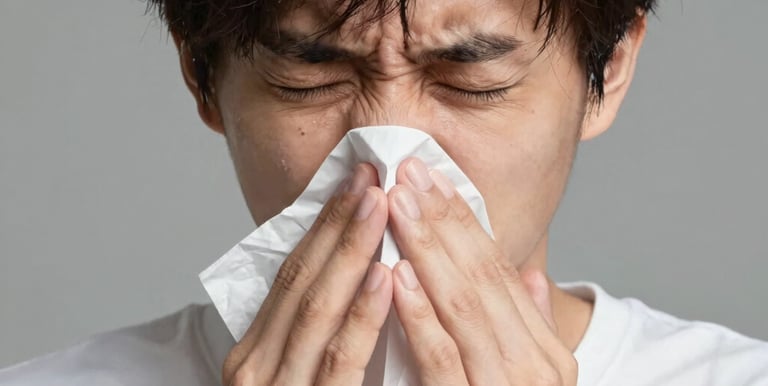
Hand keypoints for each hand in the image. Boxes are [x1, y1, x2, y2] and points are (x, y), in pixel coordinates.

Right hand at [222, 164, 392, 385]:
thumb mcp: (292, 376)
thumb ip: (309, 337)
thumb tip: (346, 278)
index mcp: (252, 353)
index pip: (290, 276)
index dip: (323, 227)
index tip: (354, 185)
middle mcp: (255, 366)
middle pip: (300, 280)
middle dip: (336, 223)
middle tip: (369, 176)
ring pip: (316, 308)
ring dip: (350, 250)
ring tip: (379, 204)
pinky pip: (340, 357)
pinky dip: (362, 313)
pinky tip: (385, 276)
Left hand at [387, 157, 577, 384]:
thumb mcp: (532, 378)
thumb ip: (534, 327)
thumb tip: (532, 277)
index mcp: (547, 353)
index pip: (501, 272)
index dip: (466, 222)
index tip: (436, 180)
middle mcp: (534, 365)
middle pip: (483, 276)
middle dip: (444, 219)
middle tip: (411, 172)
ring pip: (463, 304)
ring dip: (427, 248)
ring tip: (398, 204)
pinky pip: (442, 356)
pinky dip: (419, 313)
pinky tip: (397, 275)